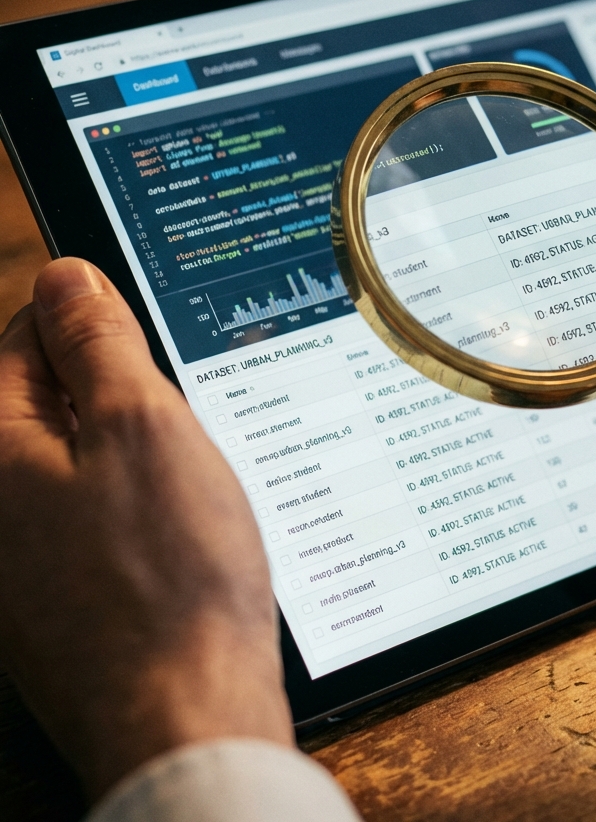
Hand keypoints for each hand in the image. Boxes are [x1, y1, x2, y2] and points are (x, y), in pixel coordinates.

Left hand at [0, 258, 292, 799]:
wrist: (187, 712)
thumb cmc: (170, 573)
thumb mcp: (143, 426)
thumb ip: (98, 342)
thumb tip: (65, 274)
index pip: (25, 338)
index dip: (95, 317)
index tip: (148, 320)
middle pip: (49, 401)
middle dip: (118, 387)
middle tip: (184, 403)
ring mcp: (15, 560)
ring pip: (77, 460)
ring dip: (132, 448)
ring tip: (189, 469)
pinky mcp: (55, 598)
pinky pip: (90, 516)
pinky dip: (134, 502)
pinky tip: (178, 523)